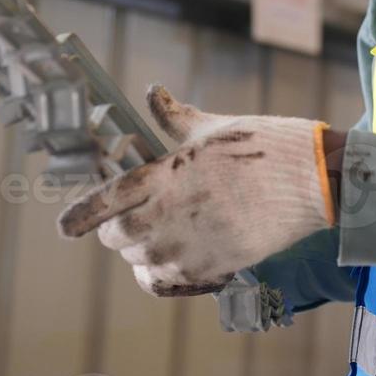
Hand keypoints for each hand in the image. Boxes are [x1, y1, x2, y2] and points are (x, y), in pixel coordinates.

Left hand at [57, 85, 335, 293]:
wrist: (311, 182)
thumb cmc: (265, 146)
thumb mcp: (214, 126)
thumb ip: (175, 117)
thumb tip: (154, 93)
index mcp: (162, 175)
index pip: (102, 203)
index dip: (77, 217)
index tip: (65, 227)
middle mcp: (165, 215)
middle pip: (115, 237)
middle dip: (116, 230)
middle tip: (129, 220)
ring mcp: (187, 247)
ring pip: (139, 261)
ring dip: (141, 252)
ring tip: (158, 237)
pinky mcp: (209, 270)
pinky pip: (167, 282)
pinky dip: (164, 274)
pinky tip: (175, 260)